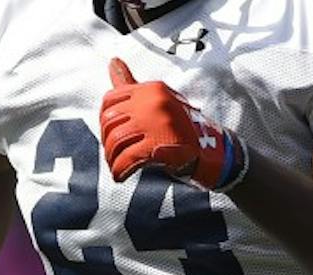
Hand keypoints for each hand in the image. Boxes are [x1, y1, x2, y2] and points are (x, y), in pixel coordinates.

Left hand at [99, 59, 246, 189]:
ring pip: (116, 141)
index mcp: (151, 89)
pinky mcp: (158, 145)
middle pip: (109, 122)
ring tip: (116, 167)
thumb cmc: (177, 127)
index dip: (103, 121)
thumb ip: (131, 86)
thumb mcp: (156, 101)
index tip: (110, 134)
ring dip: (112, 159)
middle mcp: (153, 102)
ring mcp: (156, 123)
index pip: (110, 100)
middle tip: (112, 155)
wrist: (208, 151)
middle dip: (107, 142)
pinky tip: (120, 176)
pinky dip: (120, 170)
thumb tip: (113, 61)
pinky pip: (127, 159)